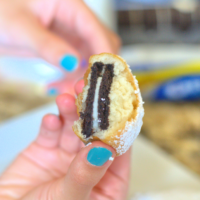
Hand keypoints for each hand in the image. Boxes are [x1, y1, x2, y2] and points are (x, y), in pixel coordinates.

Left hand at [0, 0, 119, 93]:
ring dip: (82, 76)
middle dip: (97, 66)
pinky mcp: (61, 47)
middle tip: (86, 86)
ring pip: (88, 57)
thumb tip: (72, 63)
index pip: (95, 29)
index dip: (103, 53)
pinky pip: (74, 64)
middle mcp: (73, 19)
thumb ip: (47, 45)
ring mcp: (68, 34)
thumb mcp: (20, 27)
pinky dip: (69, 78)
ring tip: (66, 91)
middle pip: (100, 43)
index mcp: (69, 5)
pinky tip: (55, 86)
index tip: (104, 75)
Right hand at [0, 81, 130, 199]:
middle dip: (92, 112)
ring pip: (73, 128)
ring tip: (67, 99)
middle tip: (89, 91)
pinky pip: (51, 131)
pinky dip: (51, 123)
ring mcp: (67, 155)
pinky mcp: (45, 148)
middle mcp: (88, 164)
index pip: (119, 150)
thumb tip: (103, 148)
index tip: (117, 104)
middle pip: (95, 133)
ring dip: (71, 111)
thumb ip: (86, 174)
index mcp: (106, 182)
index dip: (119, 127)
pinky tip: (51, 120)